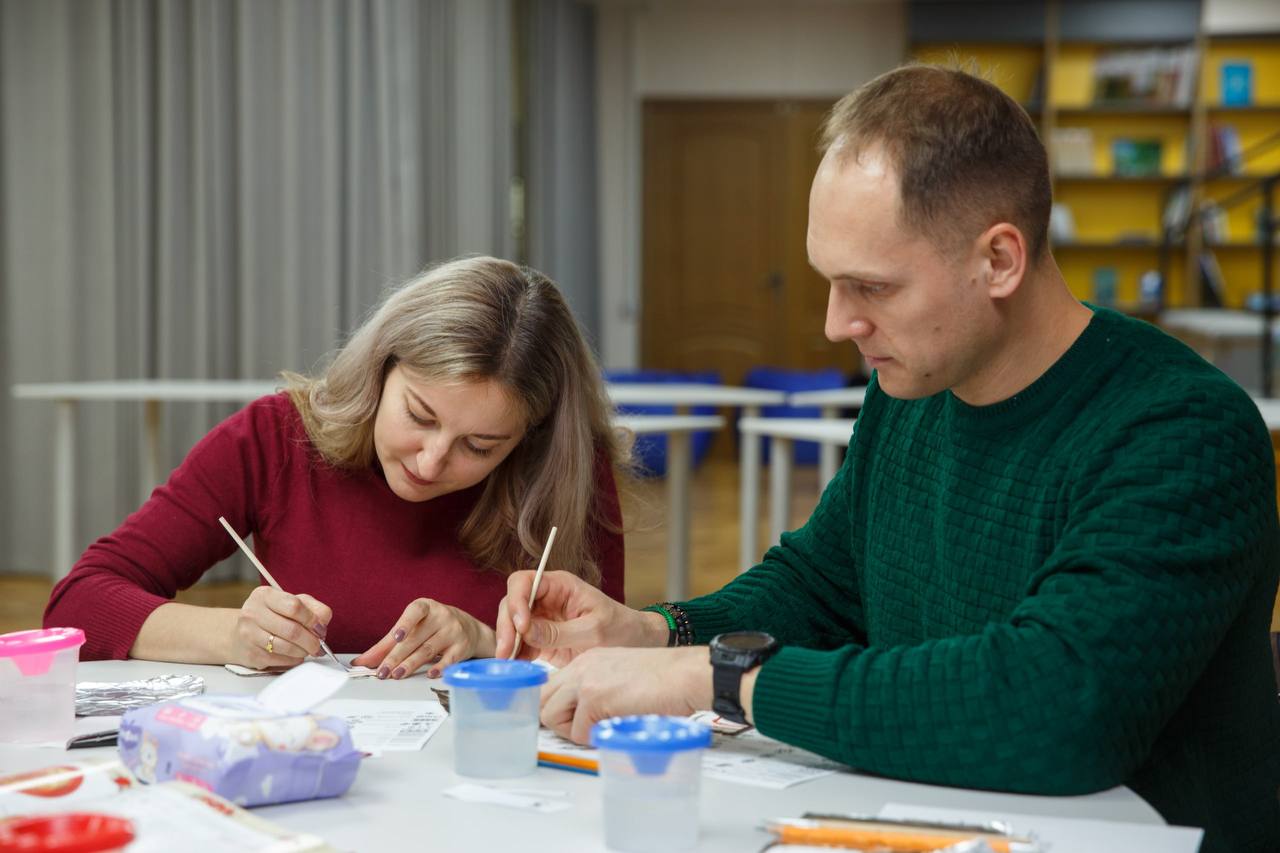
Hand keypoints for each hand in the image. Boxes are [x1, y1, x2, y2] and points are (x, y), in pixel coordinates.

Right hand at [233, 586, 331, 669]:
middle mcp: (252, 613)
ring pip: (286, 647)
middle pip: (292, 630)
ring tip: (307, 650)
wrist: (240, 634)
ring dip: (303, 651)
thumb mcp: (291, 602)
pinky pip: (279, 660)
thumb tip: (323, 622)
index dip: (312, 619)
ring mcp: (248, 634)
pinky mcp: (250, 654)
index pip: (294, 606)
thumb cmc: (271, 616)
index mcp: (264, 595)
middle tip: (318, 645)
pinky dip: (293, 660)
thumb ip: (312, 608)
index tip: (320, 628)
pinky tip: (294, 656)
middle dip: (311, 641)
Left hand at [353, 598, 493, 678]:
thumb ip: (386, 644)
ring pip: (428, 650)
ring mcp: (453, 631)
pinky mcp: (462, 647)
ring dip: (411, 664)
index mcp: (425, 607)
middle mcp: (441, 616)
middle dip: (396, 656)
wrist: (469, 628)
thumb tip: (362, 661)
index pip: (415, 612)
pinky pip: (449, 659)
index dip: (405, 624)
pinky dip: (439, 667)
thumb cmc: (433, 626)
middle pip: (415, 639)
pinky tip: (429, 674)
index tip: (396, 637)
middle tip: (383, 671)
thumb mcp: (412, 627)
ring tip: (396, 675)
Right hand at [494, 570, 665, 665]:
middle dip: (507, 626)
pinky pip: (521, 642)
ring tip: (507, 663)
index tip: (521, 625)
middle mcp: (547, 598)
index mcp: (560, 585)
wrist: (634, 644)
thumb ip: (559, 631)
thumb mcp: (594, 631)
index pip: (525, 582)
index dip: (517, 600)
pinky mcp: (542, 638)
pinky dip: (515, 654)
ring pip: (512, 624)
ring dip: (507, 642)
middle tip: (506, 651)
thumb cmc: (620, 629)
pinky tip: (515, 667)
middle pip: (513, 603)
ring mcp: (543, 618)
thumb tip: (526, 631)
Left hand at [541, 646, 712, 743]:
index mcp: (587, 660)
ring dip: (575, 731)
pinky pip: (579, 732)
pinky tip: (617, 728)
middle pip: (542, 700)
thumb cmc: (664, 681)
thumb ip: (596, 689)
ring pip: (551, 716)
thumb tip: (578, 717)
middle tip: (586, 729)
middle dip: (560, 721)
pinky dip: (595, 739)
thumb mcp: (621, 676)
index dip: (556, 708)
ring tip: (603, 728)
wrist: (686, 675)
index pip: (549, 687)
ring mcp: (585, 680)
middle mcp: (581, 666)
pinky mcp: (595, 697)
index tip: (570, 721)